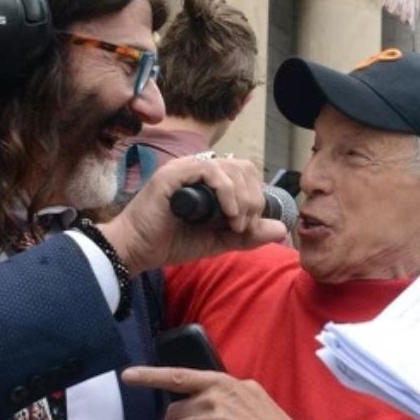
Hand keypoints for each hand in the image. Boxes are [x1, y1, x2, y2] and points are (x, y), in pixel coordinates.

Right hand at [101, 155, 285, 271]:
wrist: (137, 251)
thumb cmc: (171, 242)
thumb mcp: (218, 241)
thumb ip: (247, 235)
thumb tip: (281, 228)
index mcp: (210, 181)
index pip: (247, 174)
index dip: (256, 197)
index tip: (248, 226)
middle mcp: (199, 170)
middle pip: (244, 168)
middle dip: (253, 198)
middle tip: (243, 225)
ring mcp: (186, 169)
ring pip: (231, 168)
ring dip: (242, 198)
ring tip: (235, 223)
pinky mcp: (173, 174)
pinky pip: (210, 171)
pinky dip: (226, 192)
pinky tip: (228, 214)